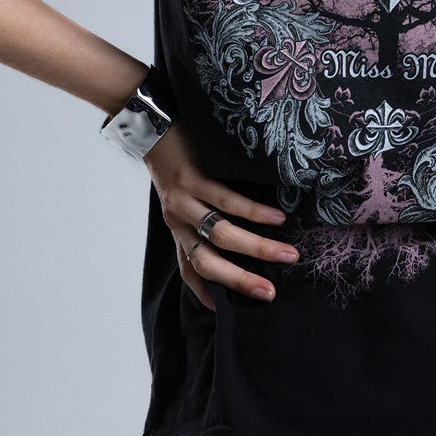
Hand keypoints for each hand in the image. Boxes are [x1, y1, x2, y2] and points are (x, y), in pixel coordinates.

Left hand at [143, 123, 297, 307]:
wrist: (148, 123)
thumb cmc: (177, 159)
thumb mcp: (185, 193)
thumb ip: (206, 213)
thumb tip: (250, 230)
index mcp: (177, 227)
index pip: (189, 270)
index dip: (207, 293)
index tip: (231, 312)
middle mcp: (177, 220)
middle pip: (206, 263)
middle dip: (240, 281)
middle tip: (270, 294)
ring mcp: (183, 200)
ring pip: (220, 235)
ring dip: (257, 248)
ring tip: (288, 255)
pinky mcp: (192, 178)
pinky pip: (225, 201)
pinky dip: (253, 212)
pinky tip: (277, 218)